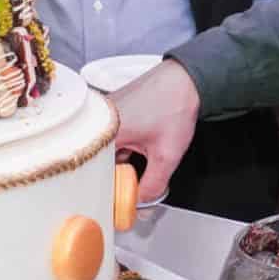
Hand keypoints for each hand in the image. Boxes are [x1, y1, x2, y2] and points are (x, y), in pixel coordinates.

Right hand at [107, 60, 202, 201]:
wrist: (185, 79)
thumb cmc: (174, 105)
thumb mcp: (167, 155)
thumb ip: (153, 184)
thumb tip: (142, 200)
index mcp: (105, 131)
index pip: (93, 172)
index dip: (107, 189)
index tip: (119, 198)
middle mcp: (96, 120)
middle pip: (96, 161)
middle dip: (115, 175)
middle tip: (132, 183)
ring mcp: (102, 114)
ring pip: (103, 149)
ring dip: (119, 160)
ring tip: (141, 157)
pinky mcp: (109, 111)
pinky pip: (108, 136)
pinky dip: (121, 146)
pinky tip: (139, 146)